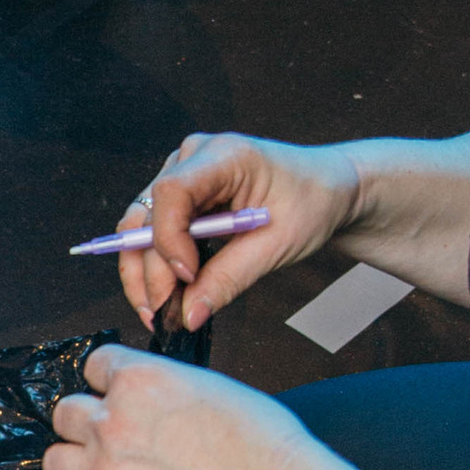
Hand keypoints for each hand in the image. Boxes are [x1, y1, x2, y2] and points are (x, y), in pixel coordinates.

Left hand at [41, 346, 309, 469]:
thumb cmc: (259, 441)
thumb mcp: (209, 387)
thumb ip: (163, 389)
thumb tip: (150, 402)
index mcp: (138, 379)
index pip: (94, 365)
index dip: (108, 381)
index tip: (116, 393)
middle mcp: (113, 422)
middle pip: (66, 413)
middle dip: (87, 422)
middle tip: (111, 434)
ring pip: (56, 462)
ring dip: (77, 464)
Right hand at [112, 132, 360, 329]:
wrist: (329, 189)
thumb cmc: (312, 202)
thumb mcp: (277, 245)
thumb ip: (229, 278)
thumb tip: (188, 314)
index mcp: (224, 155)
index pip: (171, 191)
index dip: (169, 239)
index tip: (188, 278)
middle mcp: (193, 158)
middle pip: (146, 215)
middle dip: (150, 269)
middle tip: (164, 313)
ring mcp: (183, 174)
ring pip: (140, 227)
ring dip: (144, 272)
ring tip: (160, 311)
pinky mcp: (183, 196)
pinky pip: (154, 232)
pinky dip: (158, 266)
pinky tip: (168, 295)